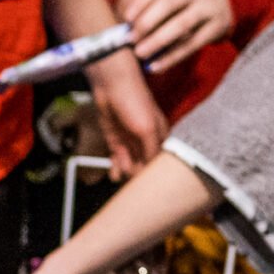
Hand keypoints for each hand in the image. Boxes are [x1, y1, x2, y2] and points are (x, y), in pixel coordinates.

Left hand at [87, 47, 166, 178]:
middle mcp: (148, 140)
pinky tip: (114, 175)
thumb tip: (150, 173)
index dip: (156, 174)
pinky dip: (116, 168)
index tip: (151, 187)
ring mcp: (131, 141)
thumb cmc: (135, 101)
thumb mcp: (148, 130)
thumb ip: (151, 152)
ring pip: (131, 165)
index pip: (161, 161)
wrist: (111, 85)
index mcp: (162, 136)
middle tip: (133, 188)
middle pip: (145, 165)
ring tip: (121, 181)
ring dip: (127, 174)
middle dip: (139, 176)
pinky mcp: (116, 140)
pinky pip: (118, 159)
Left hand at [118, 0, 234, 72]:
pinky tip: (155, 67)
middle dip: (147, 22)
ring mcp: (209, 7)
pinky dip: (172, 57)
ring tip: (140, 53)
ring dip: (158, 40)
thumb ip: (154, 4)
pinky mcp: (217, 27)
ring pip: (182, 25)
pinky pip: (192, 45)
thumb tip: (126, 30)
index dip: (141, 2)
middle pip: (169, 4)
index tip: (126, 19)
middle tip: (130, 39)